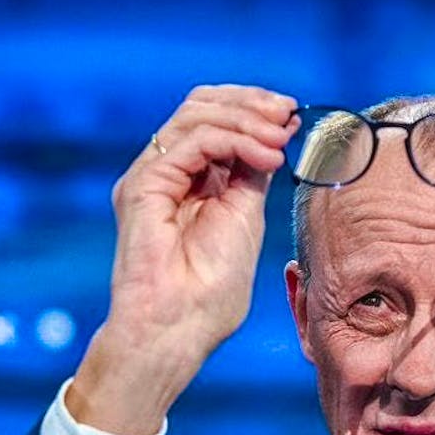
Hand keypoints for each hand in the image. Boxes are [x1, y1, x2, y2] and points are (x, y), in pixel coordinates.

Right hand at [67, 85, 298, 434]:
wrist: (178, 331)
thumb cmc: (210, 293)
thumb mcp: (245, 217)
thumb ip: (250, 175)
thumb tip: (275, 135)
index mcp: (189, 179)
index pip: (214, 119)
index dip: (253, 108)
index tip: (292, 115)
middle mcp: (166, 171)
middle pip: (202, 105)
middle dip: (251, 103)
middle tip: (288, 113)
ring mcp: (152, 176)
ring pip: (197, 115)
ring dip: (247, 120)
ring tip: (280, 138)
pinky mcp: (142, 186)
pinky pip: (191, 142)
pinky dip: (234, 140)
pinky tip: (265, 157)